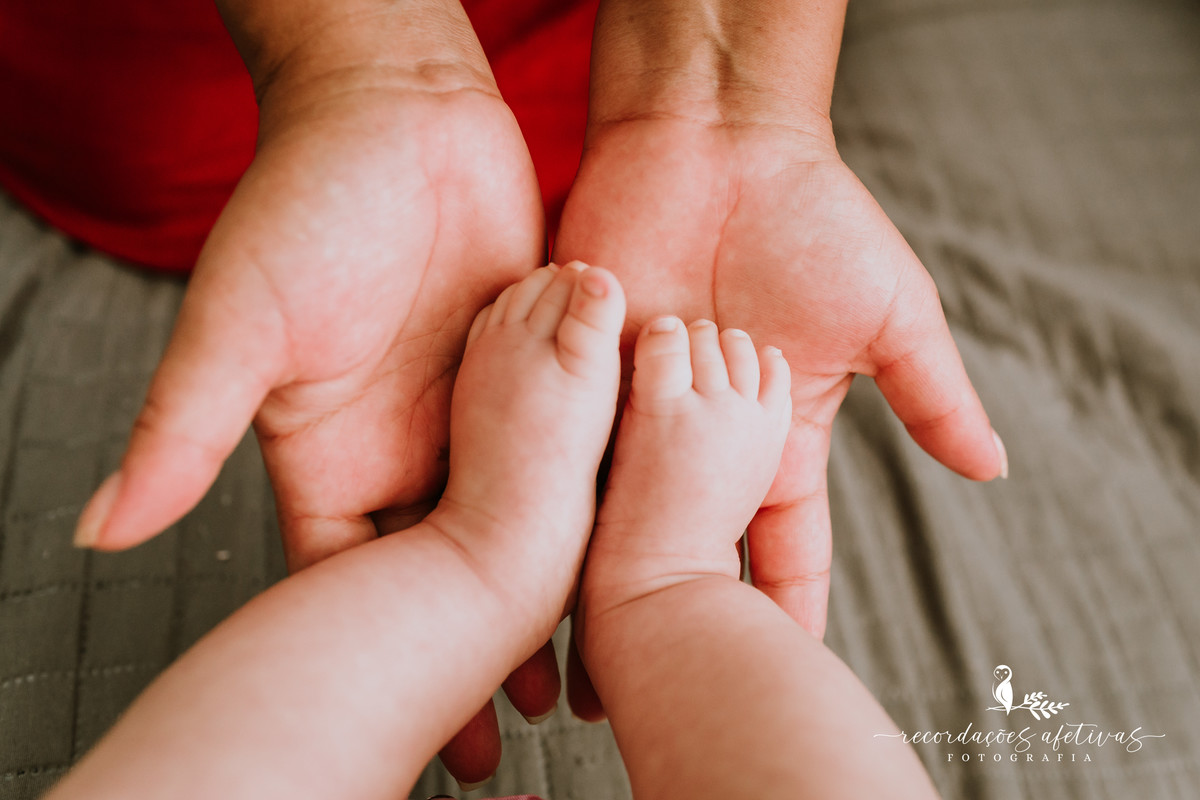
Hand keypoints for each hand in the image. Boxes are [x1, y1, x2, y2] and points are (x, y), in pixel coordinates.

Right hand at [73, 63, 557, 782]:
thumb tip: (99, 529)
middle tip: (530, 719)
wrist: (396, 112)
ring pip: (520, 515)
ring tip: (596, 657)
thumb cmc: (305, 202)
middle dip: (485, 643)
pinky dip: (597, 491)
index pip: (360, 582)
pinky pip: (572, 438)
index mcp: (336, 454)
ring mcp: (480, 407)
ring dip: (555, 582)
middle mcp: (413, 443)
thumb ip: (185, 424)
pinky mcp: (539, 362)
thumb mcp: (242, 319)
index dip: (387, 658)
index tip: (427, 729)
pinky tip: (636, 543)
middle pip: (448, 569)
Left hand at [556, 118, 1005, 636]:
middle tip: (664, 694)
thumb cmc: (811, 217)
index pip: (785, 540)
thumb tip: (994, 470)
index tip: (782, 671)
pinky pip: (567, 445)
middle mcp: (703, 433)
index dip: (786, 605)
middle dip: (685, 615)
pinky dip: (552, 501)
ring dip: (605, 582)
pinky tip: (531, 570)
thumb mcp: (886, 311)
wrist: (715, 140)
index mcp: (776, 431)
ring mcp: (639, 406)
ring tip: (585, 662)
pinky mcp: (584, 370)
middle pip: (697, 544)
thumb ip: (930, 391)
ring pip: (622, 515)